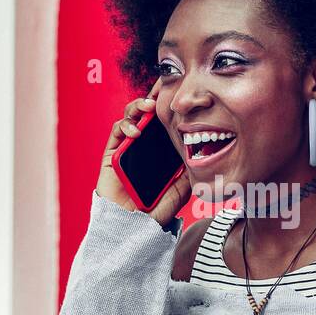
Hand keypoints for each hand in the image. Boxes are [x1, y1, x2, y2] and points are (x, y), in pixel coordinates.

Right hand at [97, 80, 191, 227]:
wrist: (134, 228)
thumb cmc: (155, 211)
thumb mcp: (181, 188)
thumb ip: (189, 170)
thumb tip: (204, 152)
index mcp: (159, 152)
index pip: (164, 122)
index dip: (169, 106)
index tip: (180, 92)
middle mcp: (142, 147)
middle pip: (147, 115)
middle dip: (153, 97)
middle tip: (163, 86)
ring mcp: (126, 149)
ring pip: (130, 117)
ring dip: (139, 106)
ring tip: (150, 105)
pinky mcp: (111, 155)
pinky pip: (117, 132)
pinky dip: (126, 126)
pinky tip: (137, 130)